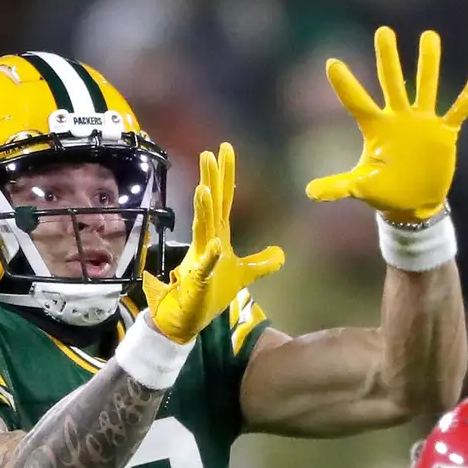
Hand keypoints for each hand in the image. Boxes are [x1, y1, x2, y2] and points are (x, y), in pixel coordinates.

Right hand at [144, 143, 283, 346]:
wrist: (186, 319)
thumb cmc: (209, 293)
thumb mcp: (242, 275)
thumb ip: (261, 262)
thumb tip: (282, 253)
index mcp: (217, 236)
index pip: (224, 200)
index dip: (226, 176)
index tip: (226, 148)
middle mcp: (206, 241)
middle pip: (212, 207)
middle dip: (211, 181)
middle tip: (210, 154)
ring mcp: (200, 260)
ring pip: (203, 230)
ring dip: (204, 211)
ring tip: (205, 189)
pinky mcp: (197, 281)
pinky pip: (204, 267)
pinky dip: (209, 257)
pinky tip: (216, 245)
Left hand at [307, 26, 467, 223]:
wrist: (414, 204)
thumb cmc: (385, 192)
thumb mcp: (361, 187)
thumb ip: (338, 187)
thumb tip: (310, 193)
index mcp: (375, 128)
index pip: (357, 102)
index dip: (345, 85)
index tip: (332, 63)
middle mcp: (398, 117)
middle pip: (391, 82)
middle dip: (387, 59)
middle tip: (383, 32)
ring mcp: (422, 122)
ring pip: (425, 86)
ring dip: (428, 63)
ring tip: (429, 36)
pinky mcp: (443, 132)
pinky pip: (459, 109)